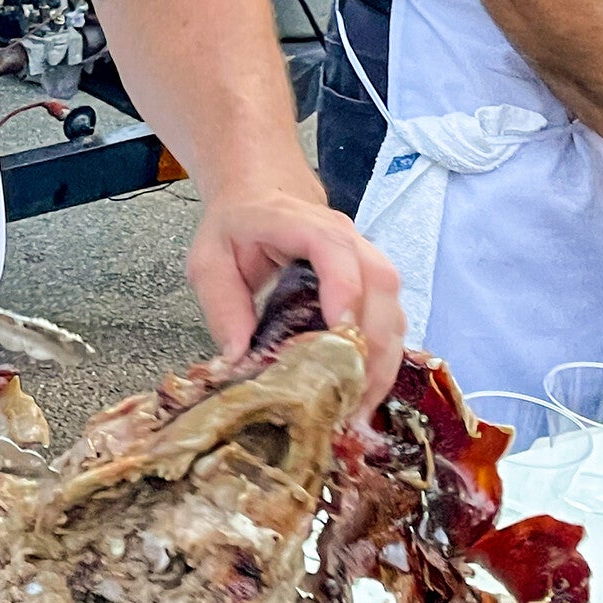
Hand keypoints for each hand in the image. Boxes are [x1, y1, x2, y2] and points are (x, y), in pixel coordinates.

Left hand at [187, 185, 405, 407]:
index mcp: (300, 222)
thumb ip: (222, 306)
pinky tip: (362, 393)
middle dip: (369, 346)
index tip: (338, 340)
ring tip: (357, 407)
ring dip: (381, 361)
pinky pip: (391, 323)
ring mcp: (366, 260)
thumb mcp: (208, 260)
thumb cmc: (235, 227)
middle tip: (347, 398)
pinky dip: (381, 361)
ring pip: (394, 309)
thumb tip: (240, 361)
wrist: (259, 195)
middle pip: (379, 286)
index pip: (335, 251)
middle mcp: (346, 238)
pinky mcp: (373, 286)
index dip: (343, 294)